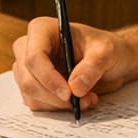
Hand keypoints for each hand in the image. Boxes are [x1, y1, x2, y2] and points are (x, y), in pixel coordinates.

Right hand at [11, 17, 129, 112]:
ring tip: (86, 99)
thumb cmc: (105, 49)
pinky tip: (77, 101)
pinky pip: (36, 103)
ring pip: (31, 95)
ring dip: (58, 104)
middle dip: (54, 96)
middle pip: (28, 79)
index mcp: (42, 30)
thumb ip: (92, 67)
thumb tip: (75, 87)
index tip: (68, 93)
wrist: (110, 60)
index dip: (48, 78)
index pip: (34, 57)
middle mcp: (29, 47)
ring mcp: (28, 68)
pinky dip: (57, 108)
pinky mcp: (33, 85)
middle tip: (82, 101)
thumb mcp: (106, 52)